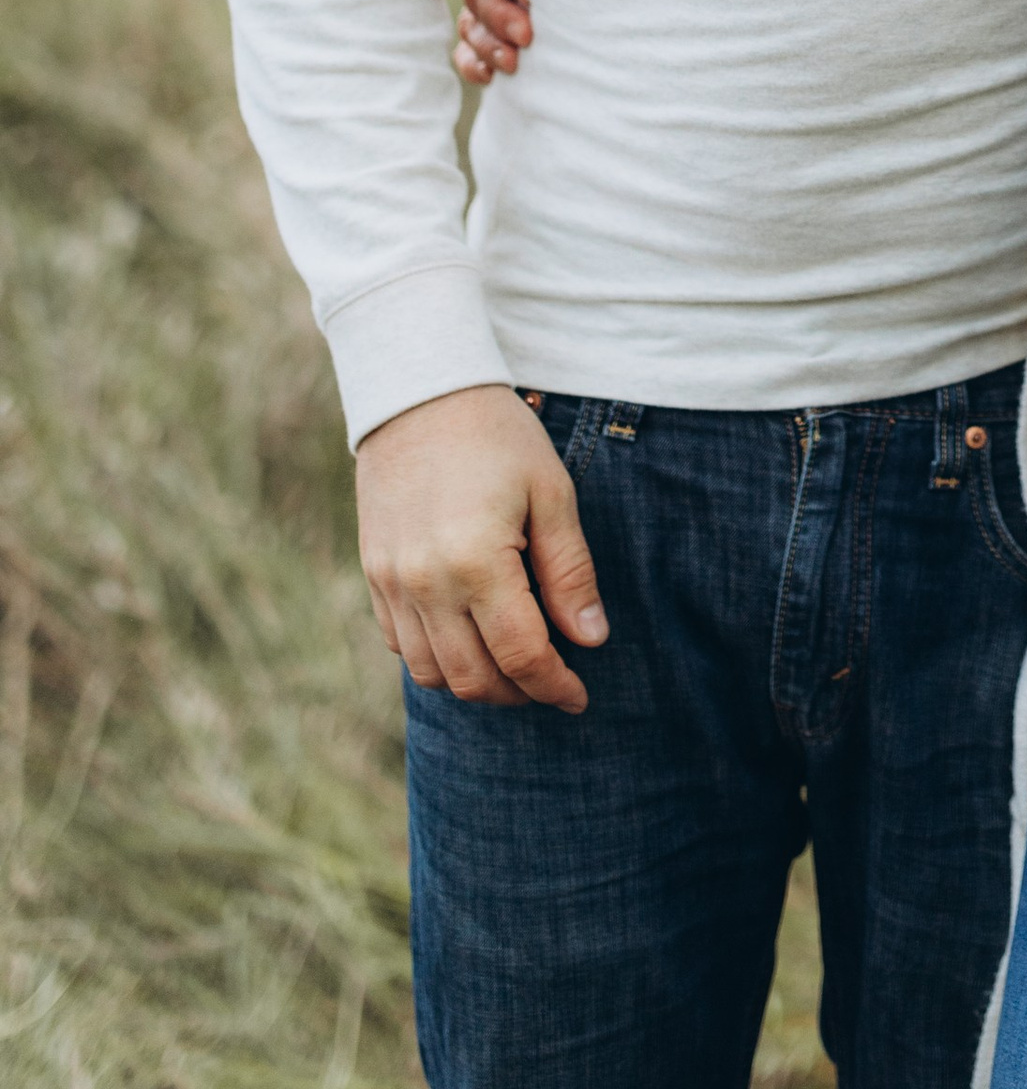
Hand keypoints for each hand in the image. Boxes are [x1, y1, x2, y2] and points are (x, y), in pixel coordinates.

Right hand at [354, 384, 607, 711]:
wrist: (419, 392)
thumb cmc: (498, 436)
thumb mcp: (551, 492)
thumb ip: (570, 571)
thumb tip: (591, 639)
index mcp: (476, 561)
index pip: (520, 654)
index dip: (555, 686)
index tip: (579, 696)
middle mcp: (424, 583)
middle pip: (473, 678)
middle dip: (519, 693)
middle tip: (551, 683)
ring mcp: (391, 583)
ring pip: (432, 673)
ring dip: (476, 683)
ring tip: (513, 666)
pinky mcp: (372, 575)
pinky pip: (401, 646)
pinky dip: (437, 658)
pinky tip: (469, 638)